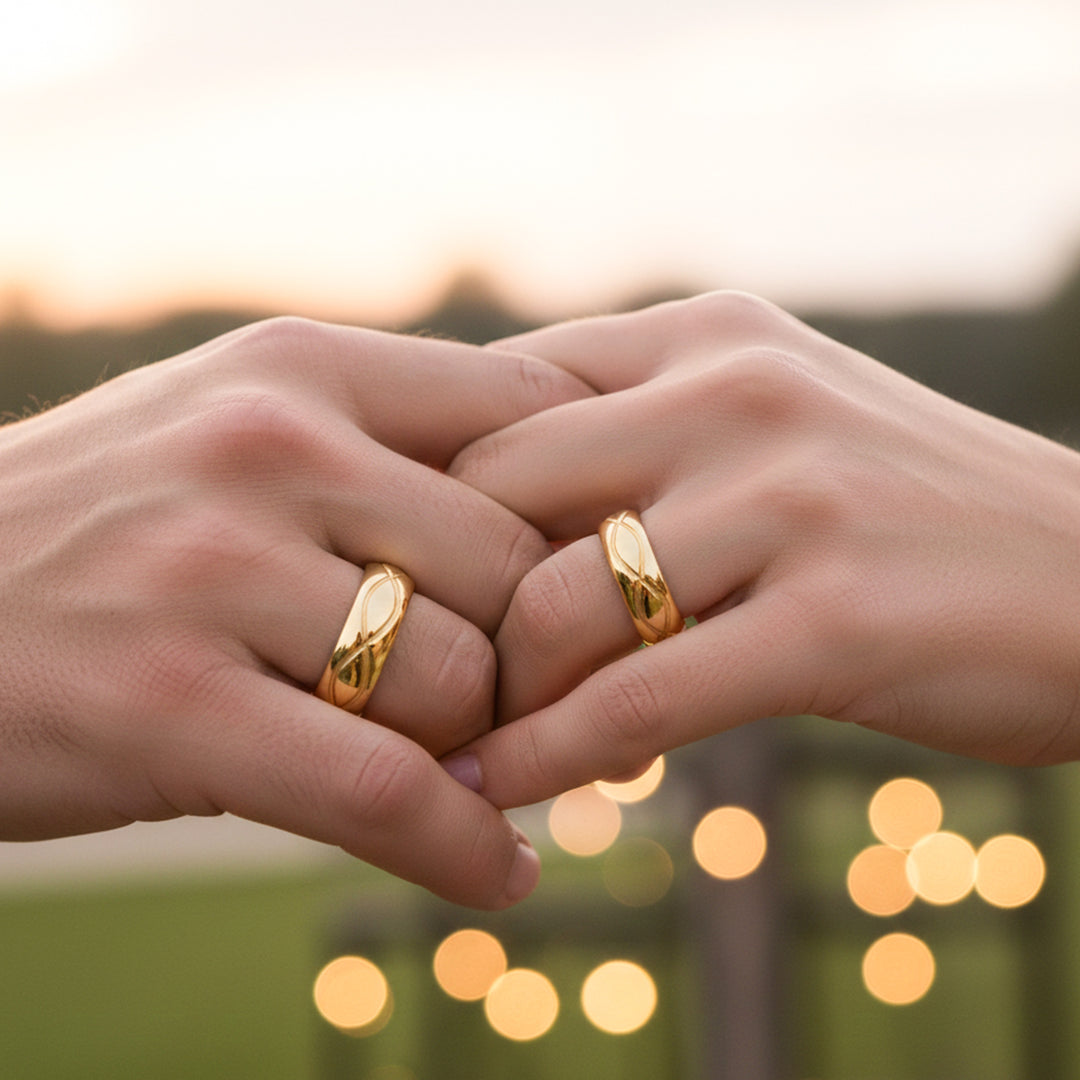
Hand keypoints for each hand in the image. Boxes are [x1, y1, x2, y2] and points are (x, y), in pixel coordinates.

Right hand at [0, 317, 590, 906]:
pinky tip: (495, 871)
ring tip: (469, 773)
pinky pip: (384, 787)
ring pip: (458, 676)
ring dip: (481, 747)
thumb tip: (562, 525)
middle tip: (544, 709)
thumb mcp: (240, 435)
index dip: (588, 515)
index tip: (607, 587)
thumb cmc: (116, 526)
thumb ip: (385, 457)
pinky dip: (461, 845)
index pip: (530, 415)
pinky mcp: (167, 701)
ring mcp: (212, 567)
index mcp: (304, 369)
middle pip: (511, 562)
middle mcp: (267, 444)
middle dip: (537, 655)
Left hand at [447, 292, 1079, 808]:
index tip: (394, 571)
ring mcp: (788, 498)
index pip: (496, 394)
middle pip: (497, 492)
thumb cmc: (902, 511)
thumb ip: (639, 435)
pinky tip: (503, 789)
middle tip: (421, 671)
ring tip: (493, 736)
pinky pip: (635, 701)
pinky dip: (548, 756)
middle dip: (444, 596)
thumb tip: (482, 508)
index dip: (425, 493)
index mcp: (705, 337)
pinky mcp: (833, 617)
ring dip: (503, 691)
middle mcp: (736, 392)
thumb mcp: (770, 425)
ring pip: (556, 604)